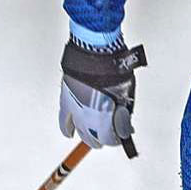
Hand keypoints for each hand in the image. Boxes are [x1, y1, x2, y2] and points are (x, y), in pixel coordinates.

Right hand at [58, 40, 146, 156]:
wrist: (94, 50)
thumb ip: (125, 110)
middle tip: (112, 137)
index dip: (119, 137)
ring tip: (95, 138)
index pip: (110, 137)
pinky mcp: (65, 100)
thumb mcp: (127, 92)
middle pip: (94, 138)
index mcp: (103, 113)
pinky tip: (70, 133)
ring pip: (79, 131)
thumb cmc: (113, 69)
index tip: (125, 134)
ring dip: (89, 136)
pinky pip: (64, 120)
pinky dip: (67, 128)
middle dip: (105, 139)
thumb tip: (126, 123)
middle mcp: (86, 114)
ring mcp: (74, 108)